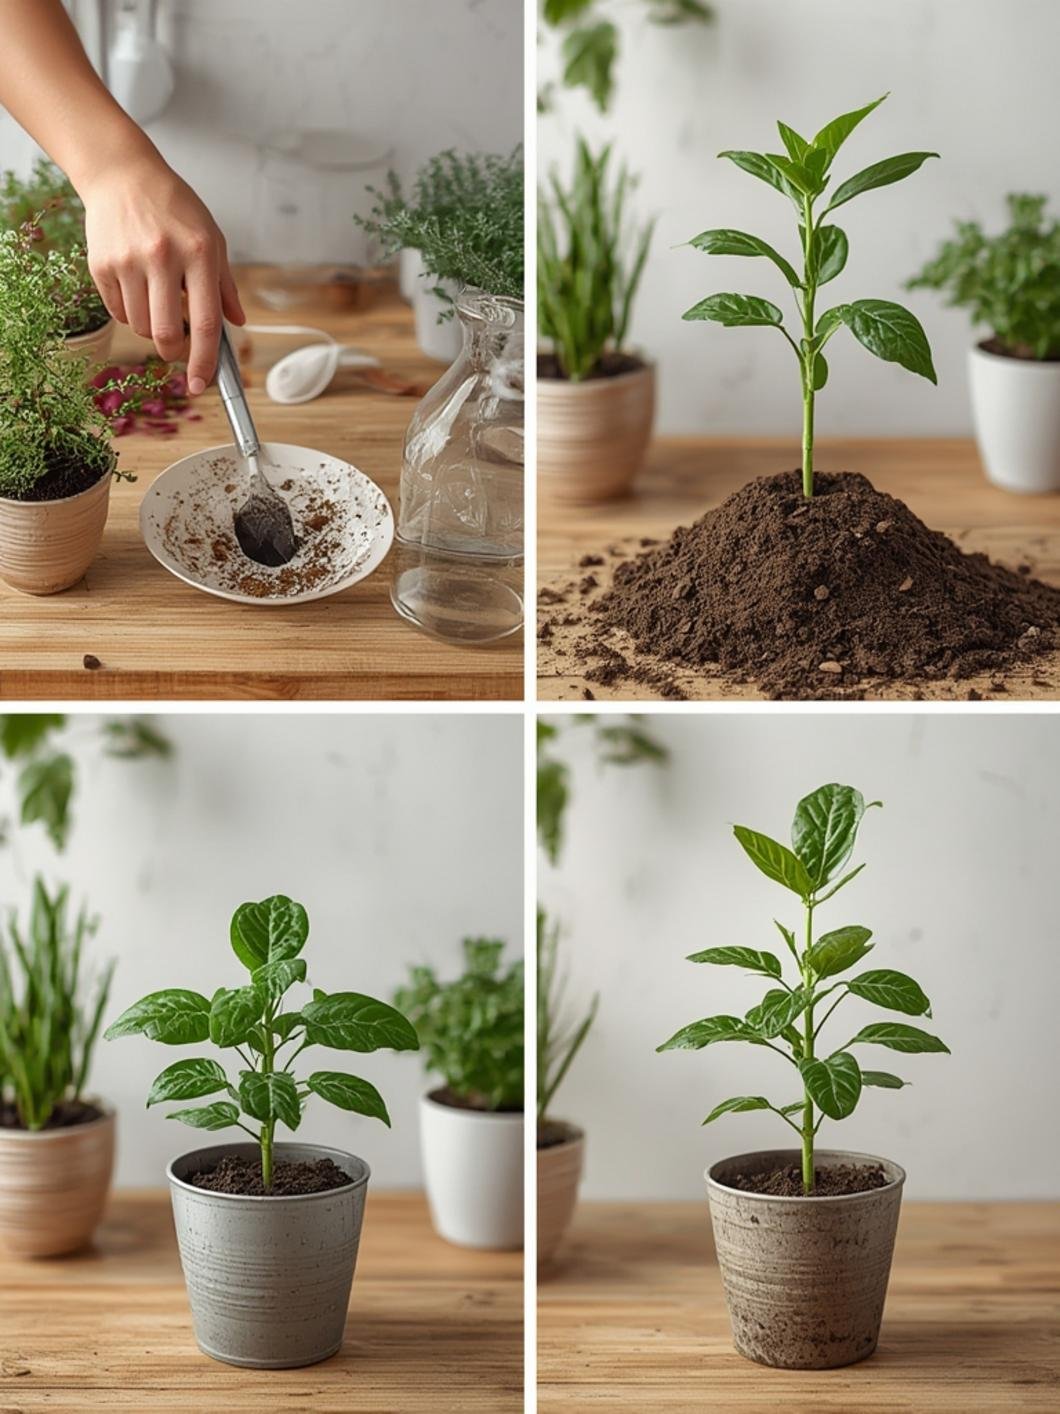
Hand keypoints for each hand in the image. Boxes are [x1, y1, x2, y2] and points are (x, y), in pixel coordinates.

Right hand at [81, 154, 244, 392]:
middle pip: (166, 335)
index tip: (202, 385)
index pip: (205, 323)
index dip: (205, 361)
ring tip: (158, 301)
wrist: (122, 174)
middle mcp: (163, 257)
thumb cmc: (174, 207)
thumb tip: (237, 323)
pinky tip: (137, 288)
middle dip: (174, 353)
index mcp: (199, 253)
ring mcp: (128, 261)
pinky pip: (118, 312)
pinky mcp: (101, 264)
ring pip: (140, 327)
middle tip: (177, 348)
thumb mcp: (212, 238)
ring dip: (152, 329)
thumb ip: (225, 285)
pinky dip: (130, 313)